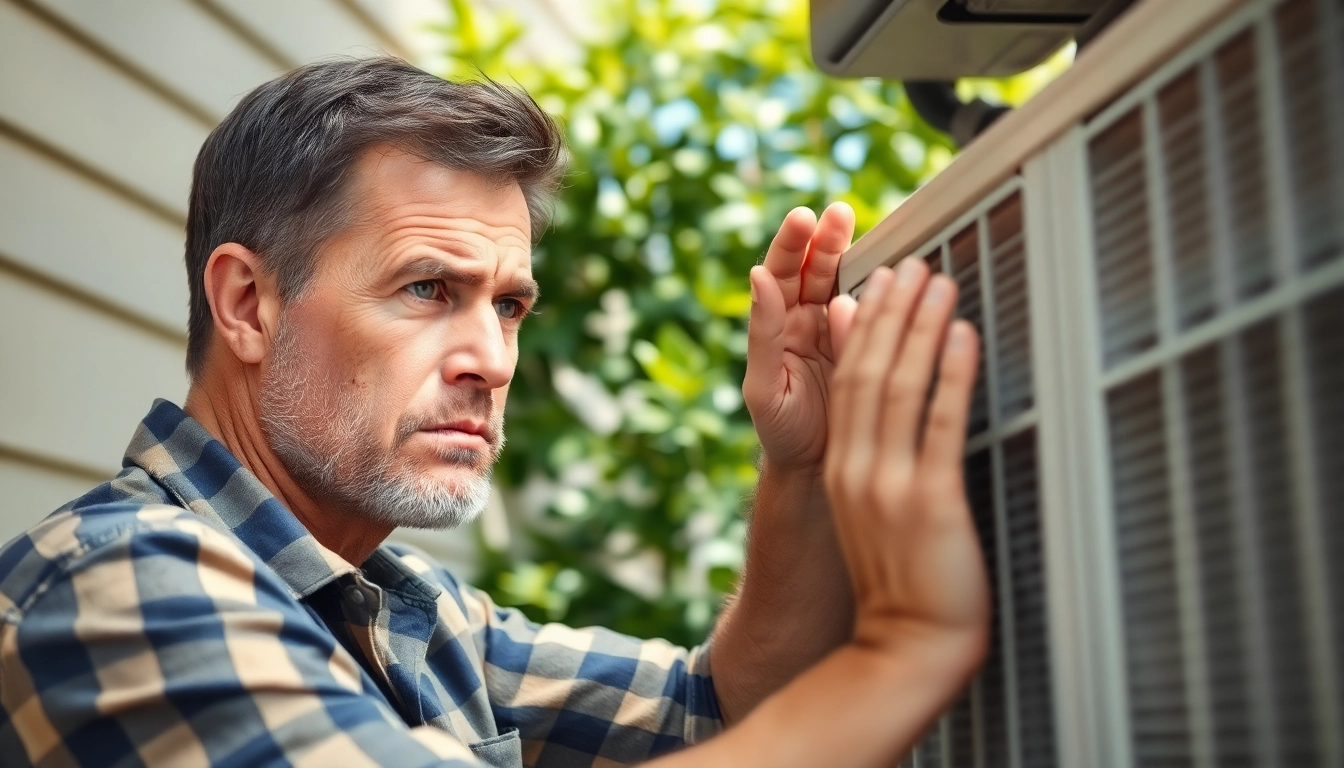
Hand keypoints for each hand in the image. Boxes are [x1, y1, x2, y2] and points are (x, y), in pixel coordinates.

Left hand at [743, 203, 855, 472]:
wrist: (819, 471)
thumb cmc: (782, 431)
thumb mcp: (764, 385)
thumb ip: (762, 333)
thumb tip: (757, 276)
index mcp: (776, 327)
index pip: (780, 274)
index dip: (791, 245)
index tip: (803, 218)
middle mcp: (804, 323)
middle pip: (813, 269)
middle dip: (825, 238)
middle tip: (839, 212)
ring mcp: (836, 332)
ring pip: (842, 282)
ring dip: (850, 252)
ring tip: (858, 223)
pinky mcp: (865, 347)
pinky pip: (871, 312)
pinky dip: (879, 288)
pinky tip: (890, 268)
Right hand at [824, 258, 989, 664]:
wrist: (906, 649)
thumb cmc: (902, 588)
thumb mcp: (873, 517)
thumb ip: (875, 465)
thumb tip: (890, 419)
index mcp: (845, 469)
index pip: (848, 380)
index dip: (867, 327)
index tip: (883, 284)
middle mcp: (859, 468)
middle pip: (869, 371)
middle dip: (893, 312)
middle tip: (914, 263)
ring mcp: (890, 484)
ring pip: (899, 386)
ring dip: (921, 328)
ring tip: (940, 283)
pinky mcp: (930, 502)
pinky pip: (940, 424)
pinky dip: (951, 375)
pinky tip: (964, 337)